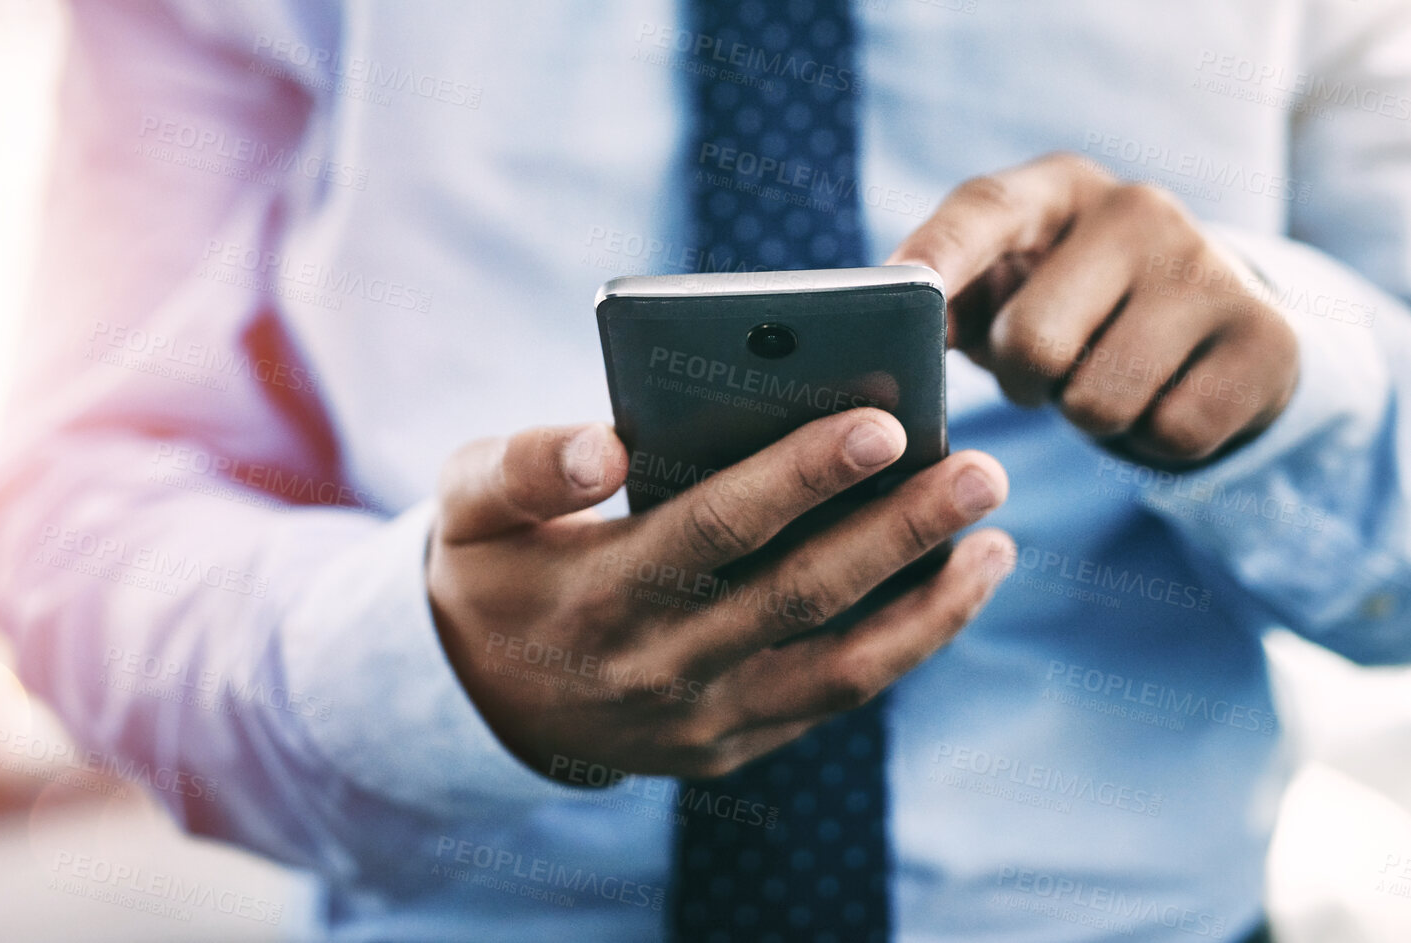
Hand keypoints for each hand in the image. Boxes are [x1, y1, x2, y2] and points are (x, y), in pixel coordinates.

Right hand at [427, 409, 1013, 779]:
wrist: (478, 699)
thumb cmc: (491, 568)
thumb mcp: (467, 508)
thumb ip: (522, 466)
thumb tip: (605, 445)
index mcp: (598, 592)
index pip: (713, 529)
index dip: (799, 478)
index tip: (882, 423)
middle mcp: (658, 665)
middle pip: (798, 593)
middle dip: (898, 530)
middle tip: (984, 467)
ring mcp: (703, 716)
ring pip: (839, 664)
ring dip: (928, 602)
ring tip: (998, 536)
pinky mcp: (734, 741)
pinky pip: (837, 695)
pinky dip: (908, 643)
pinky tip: (959, 582)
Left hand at [888, 152, 1298, 467]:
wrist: (1205, 324)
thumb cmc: (1065, 304)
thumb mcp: (1001, 286)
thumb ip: (944, 302)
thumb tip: (900, 337)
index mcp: (1055, 189)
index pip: (982, 210)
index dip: (938, 254)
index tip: (899, 286)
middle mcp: (1138, 210)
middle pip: (1034, 342)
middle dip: (1024, 383)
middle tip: (1044, 372)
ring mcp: (1211, 269)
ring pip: (1100, 401)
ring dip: (1087, 414)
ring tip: (1106, 374)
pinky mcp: (1265, 338)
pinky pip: (1170, 433)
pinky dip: (1152, 438)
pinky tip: (1165, 393)